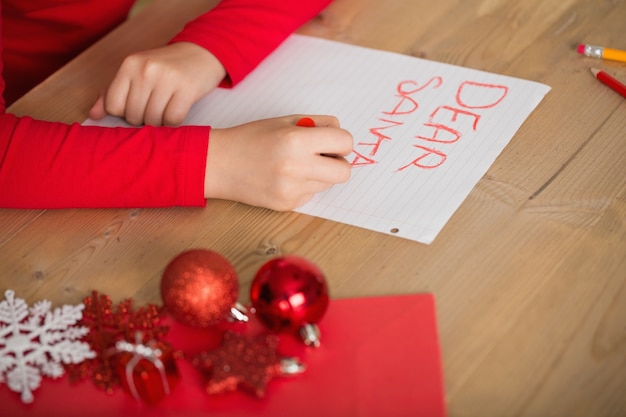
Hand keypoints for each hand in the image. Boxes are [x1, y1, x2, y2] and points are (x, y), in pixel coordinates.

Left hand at [89, 42, 225, 125]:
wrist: (201, 54)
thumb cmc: (166, 67)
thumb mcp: (137, 72)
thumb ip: (113, 92)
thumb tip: (94, 115)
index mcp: (129, 64)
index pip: (114, 106)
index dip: (125, 112)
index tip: (137, 106)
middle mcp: (146, 70)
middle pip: (134, 116)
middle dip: (143, 119)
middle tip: (154, 108)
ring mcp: (167, 79)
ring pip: (153, 120)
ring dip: (159, 122)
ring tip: (165, 110)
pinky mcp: (187, 90)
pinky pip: (173, 120)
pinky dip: (174, 122)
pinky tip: (177, 111)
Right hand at [205, 115, 353, 210]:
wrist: (220, 164)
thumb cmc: (252, 138)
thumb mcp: (284, 121)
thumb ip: (317, 124)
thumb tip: (341, 134)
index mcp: (296, 140)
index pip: (345, 142)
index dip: (341, 141)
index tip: (333, 142)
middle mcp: (296, 167)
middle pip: (344, 172)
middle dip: (338, 163)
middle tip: (323, 156)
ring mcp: (291, 189)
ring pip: (328, 184)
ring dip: (320, 174)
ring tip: (297, 165)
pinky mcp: (287, 205)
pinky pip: (311, 195)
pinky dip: (304, 185)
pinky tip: (285, 177)